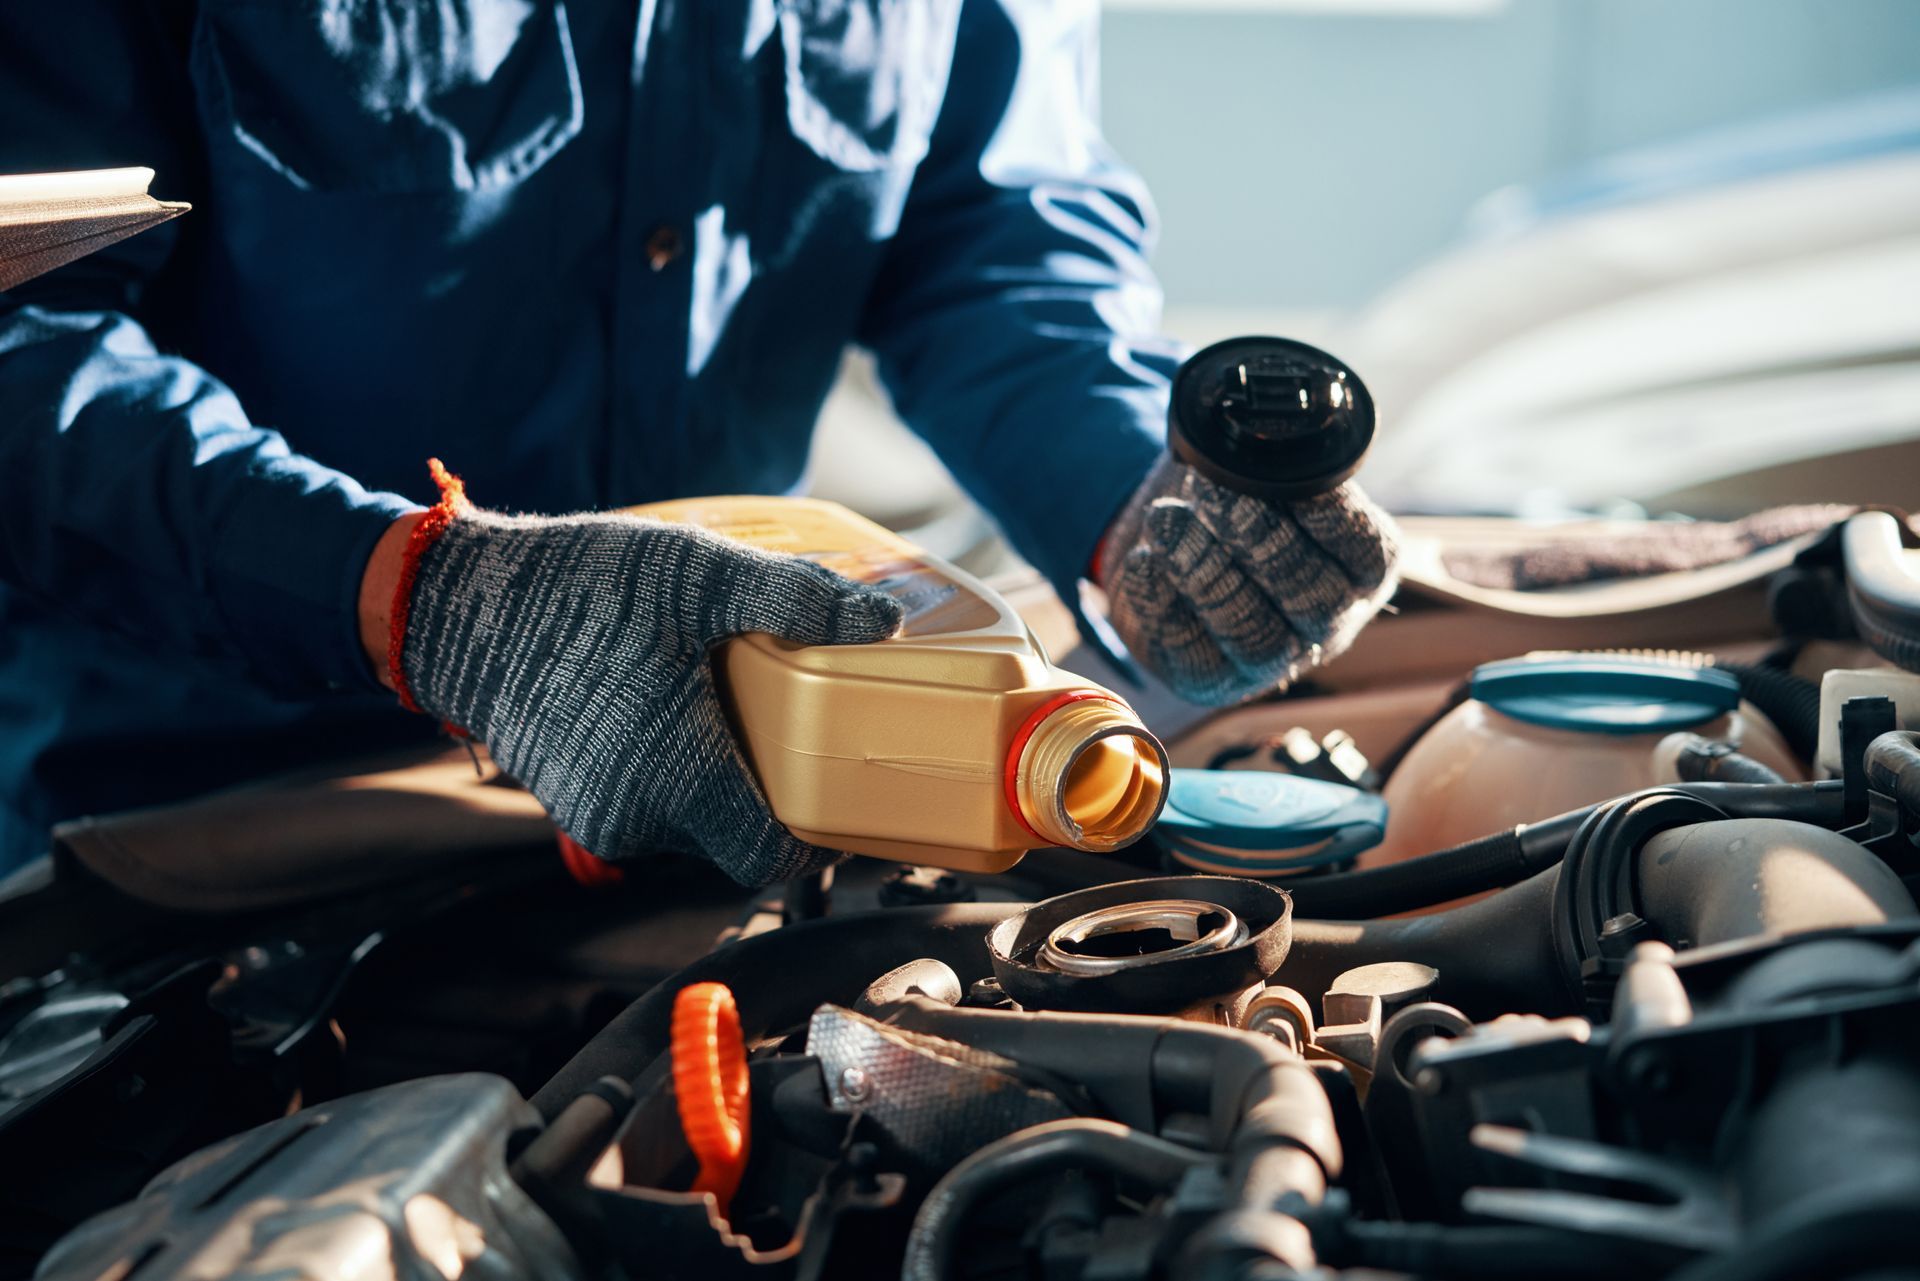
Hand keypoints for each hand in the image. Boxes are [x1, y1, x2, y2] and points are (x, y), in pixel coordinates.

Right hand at [367, 497, 902, 884]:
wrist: (457, 606)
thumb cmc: (580, 590)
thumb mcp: (700, 576)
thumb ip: (796, 600)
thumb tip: (883, 624)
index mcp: (679, 781)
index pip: (769, 859)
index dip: (813, 837)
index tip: (837, 790)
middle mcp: (636, 818)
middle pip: (735, 835)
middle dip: (768, 789)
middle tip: (793, 723)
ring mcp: (596, 814)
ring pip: (689, 819)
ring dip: (716, 774)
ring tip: (729, 702)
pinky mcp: (568, 797)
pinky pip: (643, 800)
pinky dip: (667, 767)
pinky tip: (672, 703)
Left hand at [1098, 458, 1398, 705]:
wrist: (1169, 545)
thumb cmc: (1230, 501)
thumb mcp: (1261, 472)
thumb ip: (1273, 459)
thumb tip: (1258, 420)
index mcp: (1361, 566)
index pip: (1368, 550)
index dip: (1330, 516)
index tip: (1281, 476)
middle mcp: (1329, 621)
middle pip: (1311, 598)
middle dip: (1259, 541)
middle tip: (1215, 495)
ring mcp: (1272, 659)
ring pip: (1253, 635)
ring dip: (1205, 571)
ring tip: (1165, 519)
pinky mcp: (1211, 679)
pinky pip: (1191, 654)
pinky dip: (1162, 601)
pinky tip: (1146, 559)